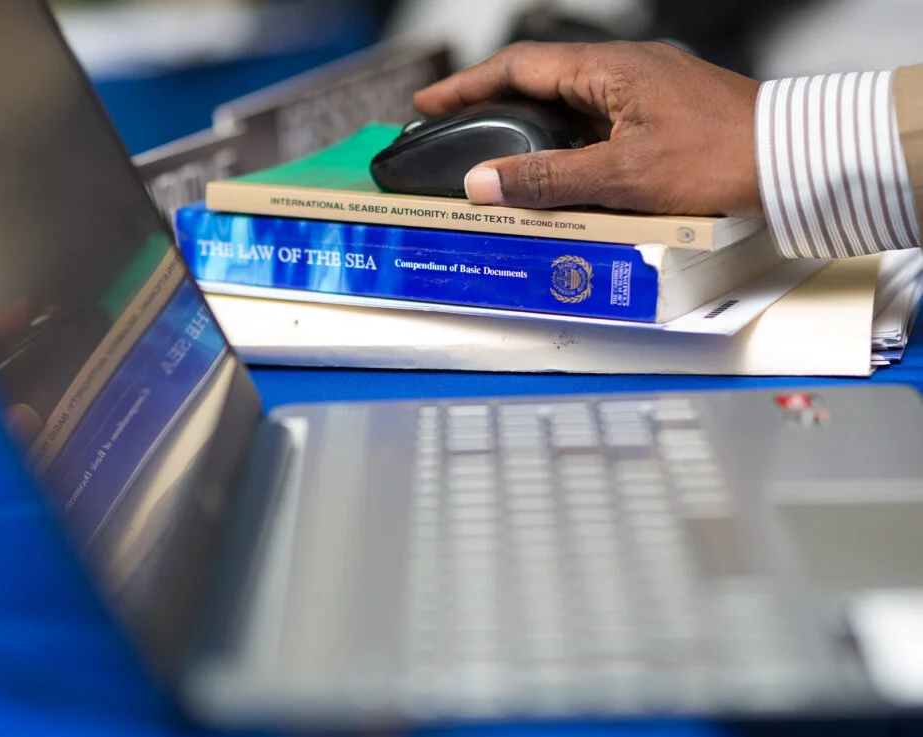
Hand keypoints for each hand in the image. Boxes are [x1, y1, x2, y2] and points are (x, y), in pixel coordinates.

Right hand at [413, 41, 763, 216]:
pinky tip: (550, 172)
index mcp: (610, 70)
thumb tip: (484, 183)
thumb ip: (548, 179)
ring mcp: (642, 93)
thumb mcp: (622, 175)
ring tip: (488, 155)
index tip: (430, 102)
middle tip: (449, 127)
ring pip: (565, 107)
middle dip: (488, 104)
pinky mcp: (657, 117)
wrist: (791, 161)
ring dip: (524, 128)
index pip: (519, 67)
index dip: (467, 85)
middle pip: (538, 82)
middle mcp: (623, 72)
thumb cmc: (718, 158)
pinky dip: (562, 144)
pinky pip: (594, 126)